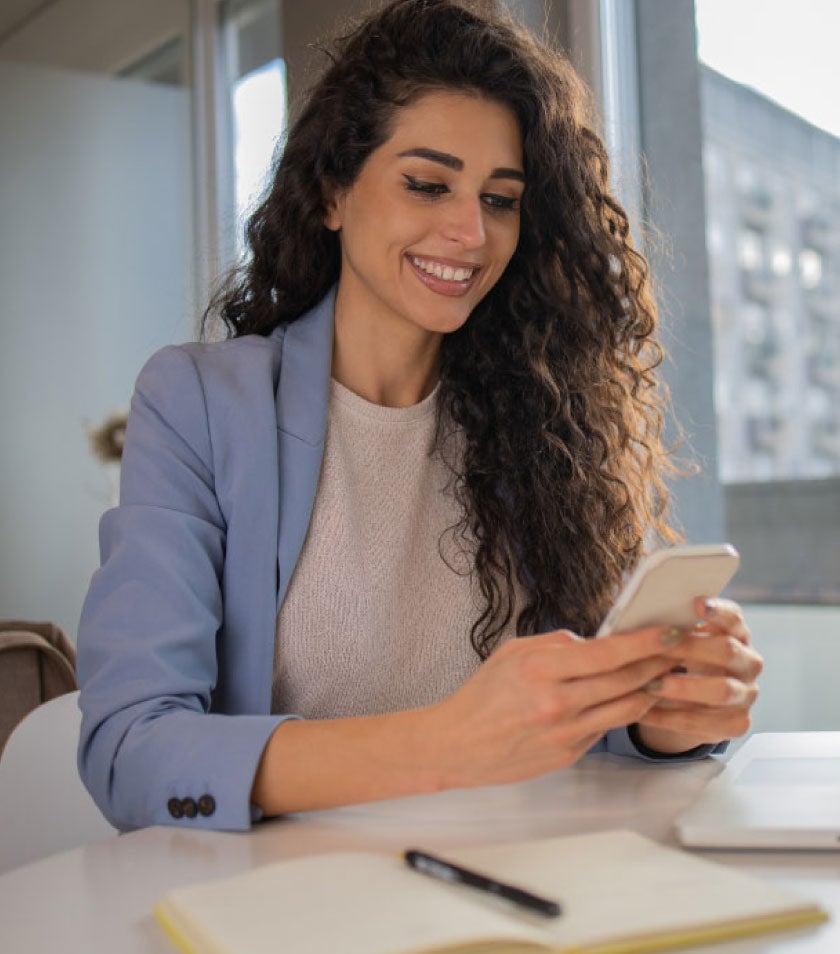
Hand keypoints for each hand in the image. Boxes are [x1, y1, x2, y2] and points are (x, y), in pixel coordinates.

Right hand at [424, 625, 681, 788]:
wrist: (460, 745)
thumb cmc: (482, 694)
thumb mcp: (512, 652)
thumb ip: (556, 643)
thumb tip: (595, 641)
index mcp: (540, 670)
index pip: (607, 653)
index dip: (645, 641)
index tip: (670, 631)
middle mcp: (557, 703)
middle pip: (626, 680)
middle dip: (659, 662)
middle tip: (680, 649)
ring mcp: (566, 733)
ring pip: (626, 708)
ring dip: (652, 689)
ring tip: (666, 673)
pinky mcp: (569, 754)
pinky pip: (607, 727)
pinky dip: (624, 710)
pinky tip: (633, 698)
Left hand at [634, 597, 762, 753]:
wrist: (692, 702)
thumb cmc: (681, 659)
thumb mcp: (680, 641)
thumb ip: (672, 628)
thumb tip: (643, 614)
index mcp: (737, 635)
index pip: (734, 618)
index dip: (718, 611)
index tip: (697, 603)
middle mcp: (748, 663)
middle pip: (727, 651)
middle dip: (691, 648)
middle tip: (659, 647)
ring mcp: (746, 694)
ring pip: (721, 690)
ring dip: (683, 687)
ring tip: (651, 685)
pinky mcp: (737, 723)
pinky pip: (705, 722)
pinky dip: (671, 717)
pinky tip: (644, 712)